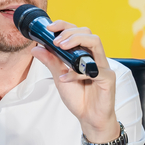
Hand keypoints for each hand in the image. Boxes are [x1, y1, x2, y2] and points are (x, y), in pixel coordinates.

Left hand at [30, 20, 119, 142]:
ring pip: (96, 42)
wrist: (90, 118)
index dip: (64, 26)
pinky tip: (66, 78)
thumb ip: (51, 62)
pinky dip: (78, 72)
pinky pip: (94, 70)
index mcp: (85, 54)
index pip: (78, 32)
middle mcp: (95, 58)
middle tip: (56, 41)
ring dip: (76, 41)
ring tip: (62, 47)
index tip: (50, 28)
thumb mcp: (59, 78)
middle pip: (88, 32)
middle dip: (69, 32)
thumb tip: (36, 47)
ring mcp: (103, 67)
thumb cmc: (79, 97)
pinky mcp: (108, 79)